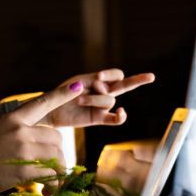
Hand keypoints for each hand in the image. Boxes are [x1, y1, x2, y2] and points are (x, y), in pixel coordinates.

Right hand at [0, 83, 84, 195]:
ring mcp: (24, 148)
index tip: (78, 86)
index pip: (41, 103)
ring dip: (57, 171)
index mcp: (11, 119)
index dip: (61, 94)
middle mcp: (21, 130)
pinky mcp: (25, 169)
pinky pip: (52, 174)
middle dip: (56, 153)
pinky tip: (46, 193)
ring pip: (57, 156)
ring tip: (49, 185)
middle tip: (50, 169)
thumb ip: (7, 130)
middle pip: (56, 137)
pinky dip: (54, 185)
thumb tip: (21, 134)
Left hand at [25, 68, 154, 127]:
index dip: (110, 75)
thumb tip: (95, 85)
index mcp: (98, 80)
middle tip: (145, 77)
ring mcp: (101, 106)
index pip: (115, 75)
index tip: (99, 77)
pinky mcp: (98, 118)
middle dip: (135, 80)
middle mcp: (102, 92)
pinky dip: (120, 117)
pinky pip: (115, 120)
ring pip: (110, 101)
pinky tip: (120, 112)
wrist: (49, 110)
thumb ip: (85, 84)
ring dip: (95, 100)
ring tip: (79, 101)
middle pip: (123, 85)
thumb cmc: (60, 94)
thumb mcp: (72, 85)